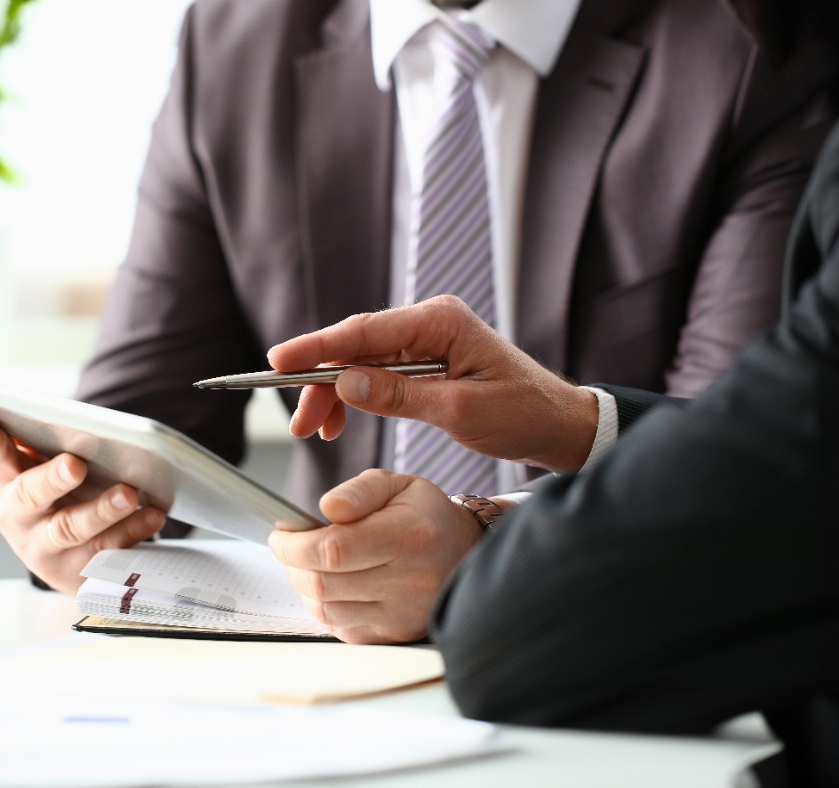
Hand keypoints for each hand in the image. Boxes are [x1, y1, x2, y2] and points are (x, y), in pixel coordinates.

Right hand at [0, 415, 166, 593]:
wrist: (66, 559)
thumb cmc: (55, 499)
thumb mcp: (38, 471)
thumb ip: (38, 443)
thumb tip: (52, 414)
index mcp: (6, 484)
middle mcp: (18, 519)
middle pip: (31, 497)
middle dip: (52, 479)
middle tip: (75, 464)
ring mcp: (46, 551)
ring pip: (72, 529)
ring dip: (102, 510)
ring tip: (129, 493)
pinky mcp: (77, 573)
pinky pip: (106, 553)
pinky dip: (132, 533)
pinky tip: (152, 515)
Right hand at [267, 295, 599, 470]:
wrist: (559, 425)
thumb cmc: (523, 414)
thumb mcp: (459, 412)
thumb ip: (398, 397)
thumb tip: (345, 383)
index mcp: (440, 321)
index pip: (363, 332)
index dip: (317, 348)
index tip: (279, 362)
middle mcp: (430, 322)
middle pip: (355, 345)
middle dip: (319, 381)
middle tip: (298, 421)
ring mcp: (427, 340)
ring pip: (361, 361)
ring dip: (333, 393)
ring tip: (314, 429)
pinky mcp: (427, 360)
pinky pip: (377, 373)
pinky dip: (355, 396)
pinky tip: (339, 420)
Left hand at [268, 469, 493, 643]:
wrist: (467, 555)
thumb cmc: (425, 516)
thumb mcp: (397, 485)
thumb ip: (359, 491)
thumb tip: (327, 508)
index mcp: (408, 537)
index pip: (332, 550)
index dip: (294, 545)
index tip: (280, 535)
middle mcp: (407, 582)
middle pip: (322, 585)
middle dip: (292, 565)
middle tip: (288, 547)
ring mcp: (401, 615)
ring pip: (326, 611)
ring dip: (305, 587)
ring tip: (309, 564)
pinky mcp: (393, 634)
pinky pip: (341, 628)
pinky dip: (326, 606)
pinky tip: (333, 585)